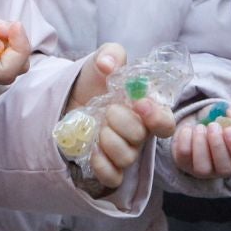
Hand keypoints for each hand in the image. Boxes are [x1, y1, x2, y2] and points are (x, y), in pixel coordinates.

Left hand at [65, 44, 144, 189]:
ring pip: (127, 157)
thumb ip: (111, 54)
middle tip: (108, 111)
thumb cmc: (93, 83)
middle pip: (141, 137)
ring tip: (97, 128)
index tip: (139, 104)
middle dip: (123, 123)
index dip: (156, 117)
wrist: (66, 102)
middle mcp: (137, 133)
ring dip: (109, 142)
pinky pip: (112, 176)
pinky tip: (92, 149)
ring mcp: (122, 151)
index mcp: (144, 111)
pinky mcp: (106, 166)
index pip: (165, 122)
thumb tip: (109, 65)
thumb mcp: (101, 61)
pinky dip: (102, 164)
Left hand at [171, 99, 230, 179]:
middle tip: (213, 126)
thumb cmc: (221, 122)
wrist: (199, 122)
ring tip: (200, 127)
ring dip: (200, 143)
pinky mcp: (185, 164)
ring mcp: (204, 170)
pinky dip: (185, 139)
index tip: (229, 129)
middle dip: (217, 144)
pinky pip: (184, 156)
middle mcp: (224, 169)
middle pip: (224, 168)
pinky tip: (189, 129)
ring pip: (202, 167)